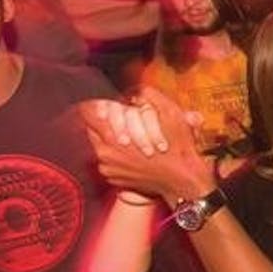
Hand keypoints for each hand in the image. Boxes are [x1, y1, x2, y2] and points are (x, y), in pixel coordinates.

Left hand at [81, 90, 212, 203]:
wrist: (182, 180)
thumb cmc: (177, 147)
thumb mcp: (170, 114)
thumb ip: (150, 96)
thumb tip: (138, 90)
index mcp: (113, 137)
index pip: (90, 116)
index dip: (100, 107)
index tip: (108, 106)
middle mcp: (104, 155)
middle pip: (93, 131)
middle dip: (106, 123)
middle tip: (122, 119)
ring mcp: (107, 169)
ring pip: (100, 146)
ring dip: (110, 139)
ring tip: (129, 136)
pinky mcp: (113, 179)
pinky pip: (107, 161)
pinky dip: (116, 155)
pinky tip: (133, 152)